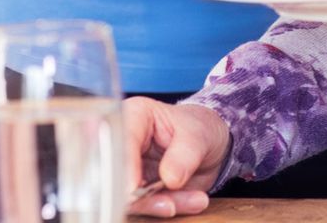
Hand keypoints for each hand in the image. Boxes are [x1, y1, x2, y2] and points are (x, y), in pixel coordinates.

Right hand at [125, 97, 228, 216]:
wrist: (210, 146)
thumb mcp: (199, 134)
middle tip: (170, 204)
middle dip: (142, 196)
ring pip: (131, 198)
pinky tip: (193, 200)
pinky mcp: (138, 192)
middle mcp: (124, 145)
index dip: (124, 166)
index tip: (133, 188)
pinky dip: (169, 208)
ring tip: (195, 199)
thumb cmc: (199, 128)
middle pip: (116, 176)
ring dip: (161, 205)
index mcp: (133, 116)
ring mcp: (129, 172)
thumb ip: (185, 154)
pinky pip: (146, 208)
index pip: (120, 142)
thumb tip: (170, 178)